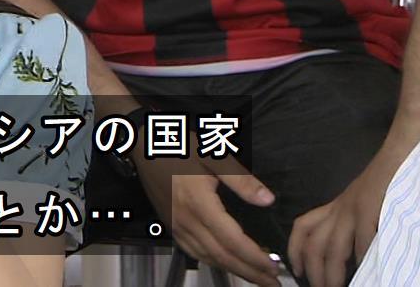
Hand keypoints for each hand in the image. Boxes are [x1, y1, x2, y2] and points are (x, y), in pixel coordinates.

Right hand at [136, 153, 282, 286]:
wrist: (144, 145)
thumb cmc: (179, 146)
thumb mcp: (214, 155)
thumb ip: (241, 180)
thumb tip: (267, 200)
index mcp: (199, 203)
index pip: (232, 240)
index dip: (255, 257)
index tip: (275, 267)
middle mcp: (186, 220)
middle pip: (222, 256)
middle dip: (249, 272)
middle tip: (273, 282)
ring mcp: (176, 225)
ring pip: (208, 257)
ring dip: (234, 270)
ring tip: (257, 277)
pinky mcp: (170, 225)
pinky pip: (193, 252)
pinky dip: (213, 262)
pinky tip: (226, 263)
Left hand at [288, 157, 393, 286]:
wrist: (399, 154)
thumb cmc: (384, 181)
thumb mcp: (358, 202)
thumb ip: (349, 222)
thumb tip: (348, 255)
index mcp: (334, 206)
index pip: (303, 227)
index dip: (294, 250)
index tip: (296, 270)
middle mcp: (339, 208)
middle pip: (314, 243)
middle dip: (313, 270)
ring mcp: (354, 208)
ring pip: (332, 246)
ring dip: (332, 272)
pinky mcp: (371, 206)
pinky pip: (362, 237)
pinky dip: (361, 256)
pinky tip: (364, 270)